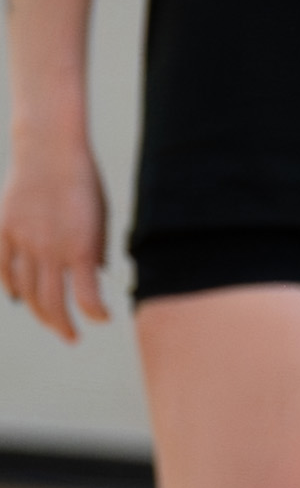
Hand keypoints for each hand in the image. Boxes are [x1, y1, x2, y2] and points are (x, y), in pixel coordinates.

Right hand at [0, 139, 108, 343]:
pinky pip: (4, 269)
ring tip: (49, 319)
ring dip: (38, 311)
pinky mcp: (4, 231)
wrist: (50, 151)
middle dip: (63, 325)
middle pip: (52, 303)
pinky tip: (19, 296)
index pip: (86, 299)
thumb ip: (95, 249)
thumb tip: (94, 275)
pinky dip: (10, 286)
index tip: (102, 319)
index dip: (96, 315)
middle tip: (71, 336)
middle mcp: (50, 249)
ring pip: (25, 291)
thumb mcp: (100, 218)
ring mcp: (23, 241)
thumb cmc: (83, 183)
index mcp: (80, 247)